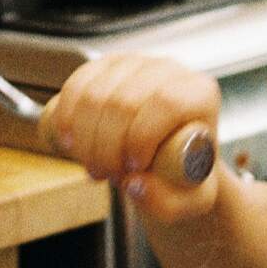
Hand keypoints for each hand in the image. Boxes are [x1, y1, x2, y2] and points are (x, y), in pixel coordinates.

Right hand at [40, 54, 222, 224]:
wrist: (165, 160)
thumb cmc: (183, 177)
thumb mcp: (189, 202)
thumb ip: (169, 204)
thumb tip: (135, 185)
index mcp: (199, 94)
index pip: (166, 103)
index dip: (141, 136)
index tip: (132, 168)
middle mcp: (168, 70)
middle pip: (124, 100)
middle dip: (105, 146)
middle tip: (105, 174)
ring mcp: (133, 63)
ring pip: (94, 94)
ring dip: (85, 138)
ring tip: (93, 165)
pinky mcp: (103, 66)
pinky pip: (75, 87)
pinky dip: (66, 119)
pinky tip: (71, 143)